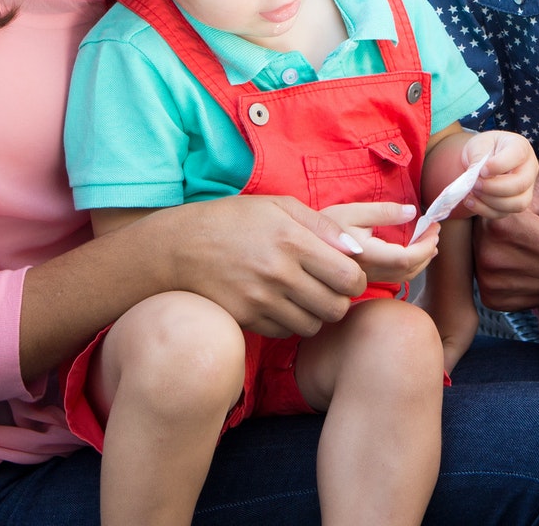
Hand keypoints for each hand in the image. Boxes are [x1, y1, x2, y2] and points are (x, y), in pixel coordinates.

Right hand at [162, 195, 369, 337]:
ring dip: (315, 314)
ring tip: (303, 295)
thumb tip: (359, 251)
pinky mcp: (246, 319)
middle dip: (339, 301)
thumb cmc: (234, 221)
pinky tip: (279, 303)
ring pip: (313, 325)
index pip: (350, 277)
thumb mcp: (279, 206)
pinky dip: (289, 322)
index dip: (356, 280)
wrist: (179, 248)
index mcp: (293, 241)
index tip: (347, 274)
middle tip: (328, 288)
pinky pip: (285, 332)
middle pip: (336, 308)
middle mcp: (279, 273)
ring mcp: (261, 300)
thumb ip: (324, 226)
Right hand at [324, 202, 437, 284]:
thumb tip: (412, 212)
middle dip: (427, 252)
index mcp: (366, 255)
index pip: (405, 258)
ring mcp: (365, 280)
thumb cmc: (324, 225)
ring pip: (403, 278)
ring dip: (421, 260)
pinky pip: (394, 278)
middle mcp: (367, 273)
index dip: (425, 245)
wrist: (300, 247)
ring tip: (429, 241)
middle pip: (408, 271)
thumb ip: (384, 212)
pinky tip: (412, 254)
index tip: (434, 227)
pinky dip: (410, 266)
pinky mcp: (364, 281)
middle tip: (435, 231)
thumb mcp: (352, 211)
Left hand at [459, 130, 537, 218]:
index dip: (499, 165)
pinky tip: (470, 200)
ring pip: (517, 204)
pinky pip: (503, 213)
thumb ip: (478, 157)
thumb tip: (476, 174)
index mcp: (521, 147)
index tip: (481, 170)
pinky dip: (484, 210)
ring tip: (472, 191)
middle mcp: (529, 169)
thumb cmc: (483, 148)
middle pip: (520, 184)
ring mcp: (526, 189)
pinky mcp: (515, 204)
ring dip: (490, 201)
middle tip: (475, 183)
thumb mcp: (478, 145)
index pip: (517, 155)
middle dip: (494, 187)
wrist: (481, 160)